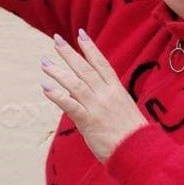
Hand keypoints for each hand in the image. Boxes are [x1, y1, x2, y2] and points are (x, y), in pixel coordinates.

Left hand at [41, 29, 147, 160]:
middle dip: (69, 53)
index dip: (91, 48)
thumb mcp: (124, 109)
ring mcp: (97, 107)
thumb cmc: (132, 134)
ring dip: (58, 71)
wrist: (138, 150)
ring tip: (45, 62)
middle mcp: (107, 94)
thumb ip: (109, 99)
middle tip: (56, 39)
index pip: (102, 64)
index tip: (81, 34)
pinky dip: (57, 95)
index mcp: (117, 90)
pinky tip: (46, 87)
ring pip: (75, 83)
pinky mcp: (89, 121)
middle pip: (85, 69)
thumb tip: (94, 93)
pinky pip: (70, 105)